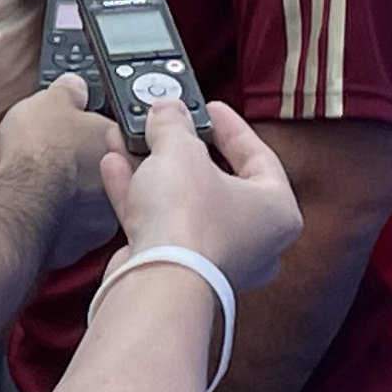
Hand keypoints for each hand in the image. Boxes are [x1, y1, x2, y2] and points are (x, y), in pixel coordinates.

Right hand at [0, 73, 128, 265]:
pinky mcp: (83, 245)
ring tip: (52, 173)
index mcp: (135, 148)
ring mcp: (108, 219)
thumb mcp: (54, 101)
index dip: (110, 126)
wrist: (22, 208)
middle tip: (68, 144)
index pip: (133, 134)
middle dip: (95, 157)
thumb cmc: (45, 154)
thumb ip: (71, 91)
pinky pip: (74, 224)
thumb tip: (73, 86)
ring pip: (96, 198)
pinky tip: (45, 200)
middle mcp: (131, 189)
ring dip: (78, 188)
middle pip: (119, 168)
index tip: (88, 120)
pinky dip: (63, 213)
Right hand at [102, 99, 303, 294]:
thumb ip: (174, 123)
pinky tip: (115, 165)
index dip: (230, 127)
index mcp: (276, 210)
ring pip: (182, 202)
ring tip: (129, 137)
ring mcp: (212, 258)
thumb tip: (167, 111)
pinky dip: (137, 194)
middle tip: (165, 124)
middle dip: (181, 148)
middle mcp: (251, 240)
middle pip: (215, 180)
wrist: (156, 282)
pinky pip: (158, 223)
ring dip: (152, 167)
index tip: (208, 109)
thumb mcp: (181, 150)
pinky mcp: (176, 270)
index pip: (259, 156)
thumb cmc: (190, 224)